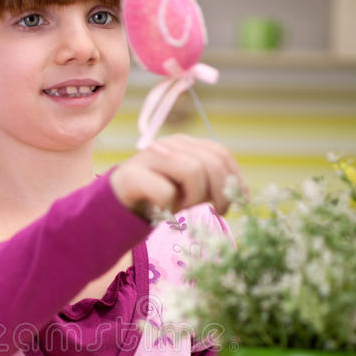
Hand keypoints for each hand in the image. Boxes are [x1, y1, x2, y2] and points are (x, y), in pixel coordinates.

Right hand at [110, 133, 245, 217]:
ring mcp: (150, 156)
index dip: (235, 178)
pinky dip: (168, 207)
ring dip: (193, 198)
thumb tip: (241, 191)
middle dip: (221, 191)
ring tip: (181, 208)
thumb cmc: (156, 199)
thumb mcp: (189, 190)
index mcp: (185, 144)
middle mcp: (169, 144)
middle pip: (211, 162)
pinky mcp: (133, 175)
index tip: (238, 202)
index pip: (221, 154)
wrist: (114, 208)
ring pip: (193, 171)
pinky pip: (166, 192)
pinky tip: (161, 211)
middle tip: (218, 212)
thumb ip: (211, 183)